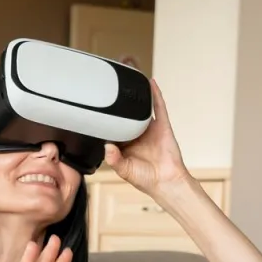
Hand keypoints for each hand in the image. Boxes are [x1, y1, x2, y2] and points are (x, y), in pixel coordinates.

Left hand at [104, 80, 190, 195]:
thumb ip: (114, 160)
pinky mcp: (162, 126)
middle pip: (125, 115)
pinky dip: (155, 95)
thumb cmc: (146, 179)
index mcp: (124, 145)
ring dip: (136, 96)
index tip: (94, 109)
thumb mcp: (124, 170)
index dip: (105, 119)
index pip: (112, 128)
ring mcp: (149, 129)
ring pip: (141, 109)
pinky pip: (159, 107)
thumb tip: (106, 148)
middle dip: (119, 104)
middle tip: (108, 88)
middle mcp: (136, 135)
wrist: (167, 182)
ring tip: (128, 79)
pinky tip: (150, 83)